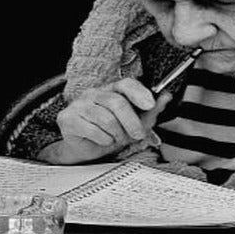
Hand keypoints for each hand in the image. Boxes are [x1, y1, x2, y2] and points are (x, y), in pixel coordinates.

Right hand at [44, 78, 170, 164]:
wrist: (86, 149)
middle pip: (118, 103)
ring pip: (106, 119)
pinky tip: (101, 140)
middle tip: (137, 135)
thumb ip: (150, 111)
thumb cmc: (110, 132)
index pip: (125, 84)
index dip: (139, 92)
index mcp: (110, 90)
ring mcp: (79, 104)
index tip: (150, 104)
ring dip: (116, 134)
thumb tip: (166, 96)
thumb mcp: (134, 123)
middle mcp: (94, 93)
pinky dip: (103, 140)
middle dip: (132, 122)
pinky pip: (93, 130)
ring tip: (115, 138)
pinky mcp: (68, 118)